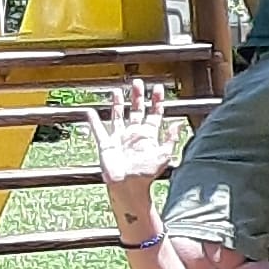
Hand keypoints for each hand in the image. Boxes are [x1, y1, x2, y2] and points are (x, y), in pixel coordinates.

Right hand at [85, 79, 184, 204]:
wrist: (129, 186)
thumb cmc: (147, 174)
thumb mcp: (163, 155)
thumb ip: (170, 139)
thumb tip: (178, 124)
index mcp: (149, 135)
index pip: (154, 114)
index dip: (156, 101)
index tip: (158, 88)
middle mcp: (134, 134)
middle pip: (136, 110)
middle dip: (137, 96)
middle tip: (138, 82)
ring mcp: (120, 138)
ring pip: (118, 116)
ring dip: (118, 103)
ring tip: (117, 91)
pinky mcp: (106, 144)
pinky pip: (98, 130)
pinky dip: (93, 121)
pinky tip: (90, 112)